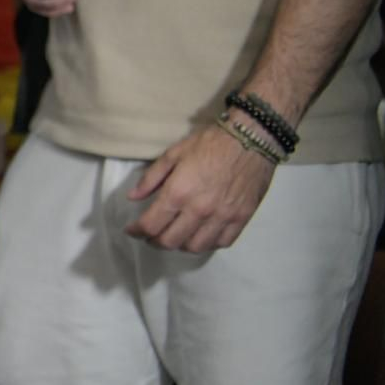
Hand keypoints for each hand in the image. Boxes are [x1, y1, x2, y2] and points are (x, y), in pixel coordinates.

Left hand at [125, 122, 276, 252]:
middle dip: (154, 241)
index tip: (132, 230)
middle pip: (170, 241)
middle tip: (151, 235)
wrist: (252, 137)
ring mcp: (223, 216)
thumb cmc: (210, 143)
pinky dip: (208, 244)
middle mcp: (199, 210)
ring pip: (195, 247)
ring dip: (180, 245)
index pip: (151, 225)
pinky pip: (222, 242)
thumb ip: (151, 178)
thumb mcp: (173, 154)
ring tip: (175, 236)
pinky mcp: (242, 218)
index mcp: (178, 193)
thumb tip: (132, 197)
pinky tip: (201, 235)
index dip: (136, 231)